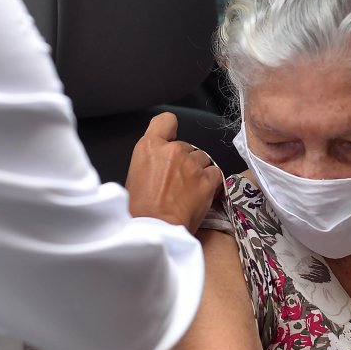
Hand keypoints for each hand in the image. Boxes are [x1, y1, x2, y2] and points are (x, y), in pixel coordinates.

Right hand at [126, 112, 222, 232]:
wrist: (154, 229)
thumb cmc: (139, 209)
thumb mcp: (134, 175)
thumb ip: (150, 161)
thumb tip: (158, 165)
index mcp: (150, 146)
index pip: (166, 120)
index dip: (171, 129)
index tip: (171, 138)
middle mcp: (173, 150)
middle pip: (186, 146)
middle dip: (184, 160)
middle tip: (176, 181)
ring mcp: (192, 164)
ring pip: (203, 158)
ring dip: (198, 170)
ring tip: (188, 189)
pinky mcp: (207, 180)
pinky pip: (215, 173)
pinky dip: (211, 182)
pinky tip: (201, 193)